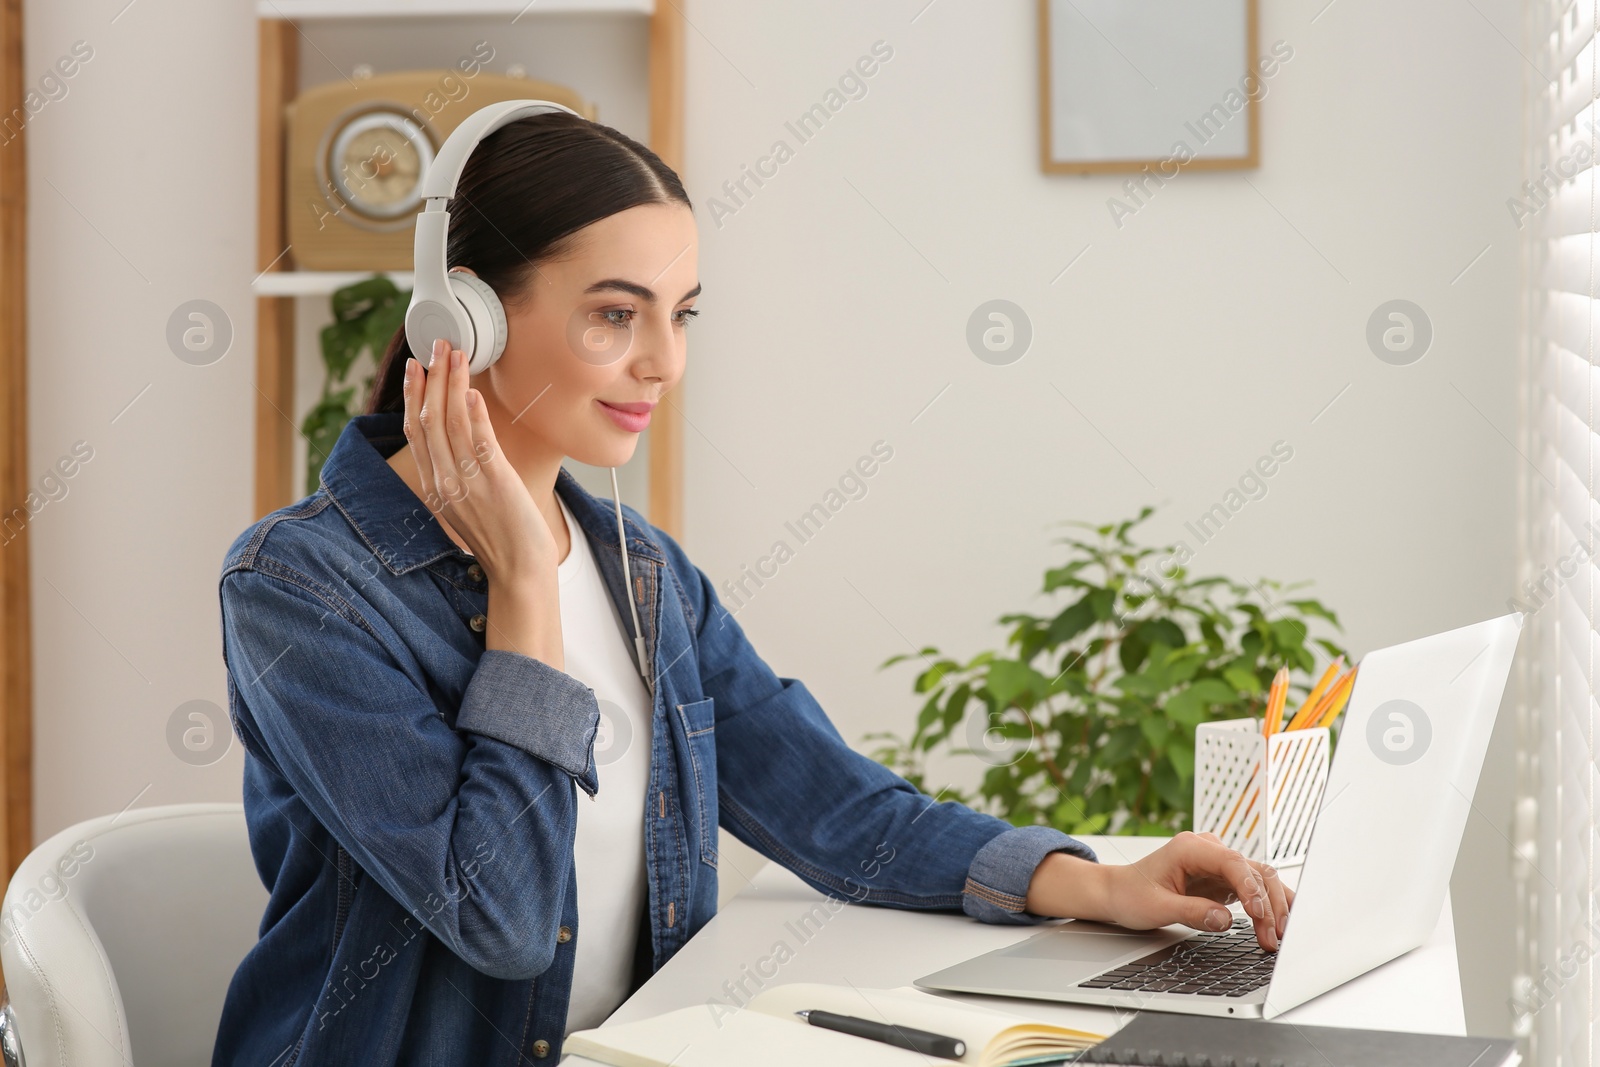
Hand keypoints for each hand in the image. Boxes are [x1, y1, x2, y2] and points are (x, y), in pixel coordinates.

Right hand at [404, 337, 553, 578]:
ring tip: (457, 355)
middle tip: (437, 345)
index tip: (415, 368)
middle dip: (431, 378)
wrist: (519, 570)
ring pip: (451, 424)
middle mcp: (444, 482)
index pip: (415, 432)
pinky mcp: (494, 483)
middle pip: (428, 420)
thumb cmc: (501, 536)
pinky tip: (474, 393)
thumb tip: (462, 438)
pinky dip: (475, 415)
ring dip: (453, 385)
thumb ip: (457, 473)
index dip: (413, 395)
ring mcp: (467, 483)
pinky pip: (479, 443)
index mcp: (435, 486)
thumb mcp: (467, 503)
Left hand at [1024, 831, 1292, 950]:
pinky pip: (1253, 888)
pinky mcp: (1223, 879)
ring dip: (1272, 906)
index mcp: (1190, 848)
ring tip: (1277, 936)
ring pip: (1259, 878)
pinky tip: (1279, 922)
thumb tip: (1225, 920)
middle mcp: (1208, 850)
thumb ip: (1191, 912)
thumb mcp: (1157, 908)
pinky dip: (1267, 905)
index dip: (1250, 888)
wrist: (1120, 892)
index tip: (1259, 914)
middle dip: (1268, 903)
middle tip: (1272, 936)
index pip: (1232, 862)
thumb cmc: (1132, 894)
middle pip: (1252, 870)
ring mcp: (1218, 864)